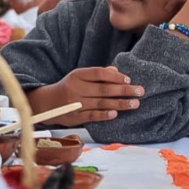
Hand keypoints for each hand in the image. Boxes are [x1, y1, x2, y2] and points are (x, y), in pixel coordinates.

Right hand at [27, 67, 143, 125]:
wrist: (48, 103)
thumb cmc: (68, 87)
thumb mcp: (78, 77)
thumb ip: (97, 74)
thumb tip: (116, 71)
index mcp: (77, 75)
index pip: (99, 73)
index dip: (115, 76)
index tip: (129, 80)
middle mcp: (76, 88)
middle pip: (103, 89)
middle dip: (124, 90)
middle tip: (140, 91)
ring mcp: (75, 103)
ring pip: (101, 103)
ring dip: (120, 103)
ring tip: (135, 103)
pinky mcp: (75, 117)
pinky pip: (92, 116)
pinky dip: (104, 115)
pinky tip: (116, 114)